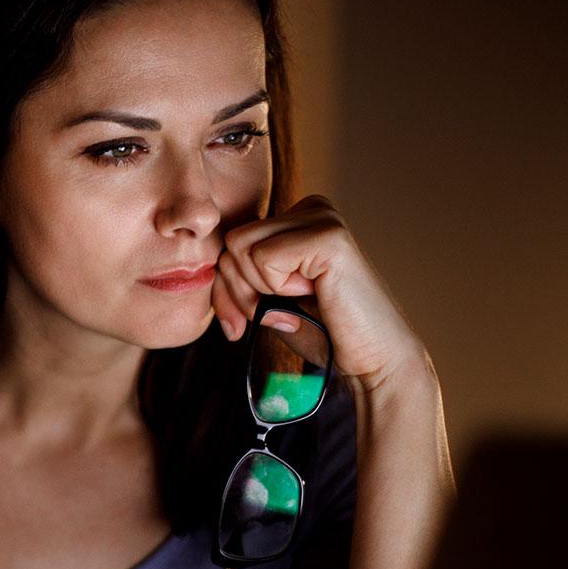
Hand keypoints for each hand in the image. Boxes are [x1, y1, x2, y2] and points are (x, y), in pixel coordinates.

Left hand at [210, 194, 430, 392]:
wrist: (371, 359)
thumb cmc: (320, 331)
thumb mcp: (263, 300)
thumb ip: (235, 277)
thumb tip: (196, 269)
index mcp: (297, 218)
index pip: (231, 242)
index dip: (227, 287)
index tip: (242, 322)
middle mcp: (312, 209)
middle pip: (231, 243)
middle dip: (239, 291)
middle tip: (276, 314)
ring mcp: (322, 218)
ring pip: (240, 248)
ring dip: (259, 291)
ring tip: (299, 302)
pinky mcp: (328, 237)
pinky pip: (263, 259)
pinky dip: (277, 289)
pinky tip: (314, 294)